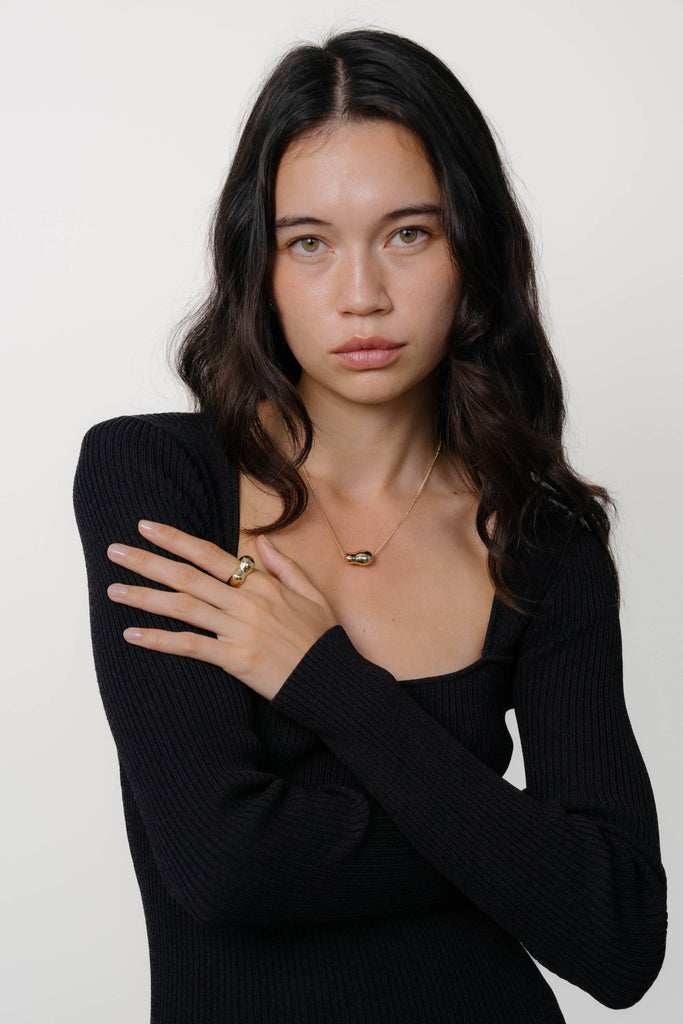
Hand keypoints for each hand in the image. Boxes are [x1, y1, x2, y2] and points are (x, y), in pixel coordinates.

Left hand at [106, 520, 336, 700]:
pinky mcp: (236, 660)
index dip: (176, 539)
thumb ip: (285, 566)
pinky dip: (159, 640)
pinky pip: (190, 646)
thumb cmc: (322, 640)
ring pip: (183, 607)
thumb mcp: (312, 594)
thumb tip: (263, 542)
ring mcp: (240, 630)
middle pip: (187, 576)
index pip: (210, 554)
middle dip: (147, 561)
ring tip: (113, 590)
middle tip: (114, 551)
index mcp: (263, 584)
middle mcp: (247, 602)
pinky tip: (133, 634)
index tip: (146, 527)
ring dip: (145, 597)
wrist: (334, 680)